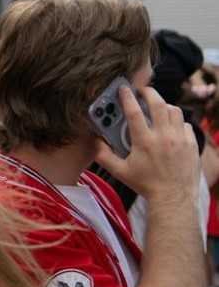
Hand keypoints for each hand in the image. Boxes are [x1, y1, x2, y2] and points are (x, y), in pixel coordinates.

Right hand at [93, 86, 198, 203]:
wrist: (173, 197)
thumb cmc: (145, 184)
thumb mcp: (120, 172)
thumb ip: (104, 156)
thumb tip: (94, 142)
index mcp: (144, 142)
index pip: (134, 112)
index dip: (127, 98)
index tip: (124, 89)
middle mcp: (163, 137)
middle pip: (158, 104)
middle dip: (149, 93)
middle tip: (143, 90)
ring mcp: (180, 139)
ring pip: (174, 111)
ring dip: (164, 105)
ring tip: (157, 107)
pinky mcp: (191, 143)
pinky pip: (185, 124)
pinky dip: (177, 121)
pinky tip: (170, 126)